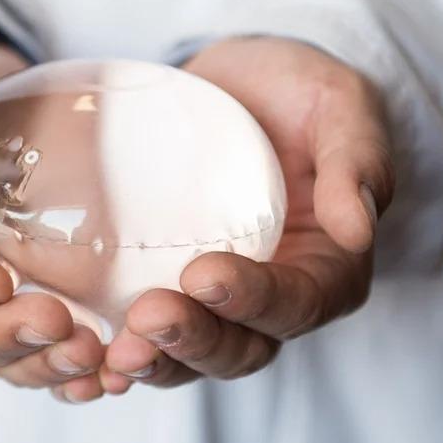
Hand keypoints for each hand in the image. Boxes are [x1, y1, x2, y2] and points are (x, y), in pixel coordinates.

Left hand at [103, 37, 393, 389]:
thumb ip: (354, 163)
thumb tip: (358, 230)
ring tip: (113, 351)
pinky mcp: (168, 283)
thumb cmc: (302, 93)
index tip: (202, 273)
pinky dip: (121, 350)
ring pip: (192, 354)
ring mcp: (219, 298)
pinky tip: (85, 350)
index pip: (296, 303)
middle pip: (241, 347)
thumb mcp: (341, 108)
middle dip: (195, 340)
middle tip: (147, 316)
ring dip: (154, 359)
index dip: (252, 299)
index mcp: (328, 269)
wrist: (244, 83)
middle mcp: (275, 298)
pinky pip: (148, 334)